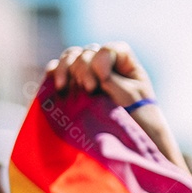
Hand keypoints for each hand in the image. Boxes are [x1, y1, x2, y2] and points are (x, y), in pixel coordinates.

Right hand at [44, 42, 191, 177]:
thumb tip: (89, 65)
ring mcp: (86, 74)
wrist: (128, 144)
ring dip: (67, 68)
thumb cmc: (136, 121)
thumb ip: (108, 76)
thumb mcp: (128, 95)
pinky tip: (59, 87)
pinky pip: (56, 68)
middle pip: (87, 52)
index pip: (110, 48)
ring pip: (70, 57)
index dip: (103, 60)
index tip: (103, 81)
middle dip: (85, 68)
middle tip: (90, 90)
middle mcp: (105, 65)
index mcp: (125, 65)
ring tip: (67, 88)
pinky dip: (55, 72)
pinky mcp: (70, 86)